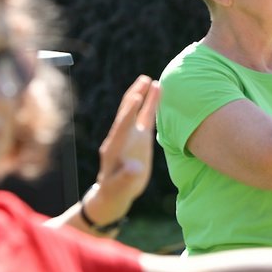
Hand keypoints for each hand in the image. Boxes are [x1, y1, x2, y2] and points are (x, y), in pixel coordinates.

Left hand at [87, 75, 159, 222]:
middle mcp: (121, 137)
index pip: (122, 126)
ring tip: (150, 80)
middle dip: (134, 95)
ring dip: (142, 95)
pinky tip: (157, 92)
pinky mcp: (139, 136)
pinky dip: (150, 105)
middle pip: (127, 112)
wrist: (114, 192)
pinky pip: (145, 117)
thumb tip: (135, 167)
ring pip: (136, 111)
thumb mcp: (119, 187)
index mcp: (114, 148)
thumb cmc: (116, 190)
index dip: (129, 112)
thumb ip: (126, 177)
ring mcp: (130, 135)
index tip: (136, 97)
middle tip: (143, 80)